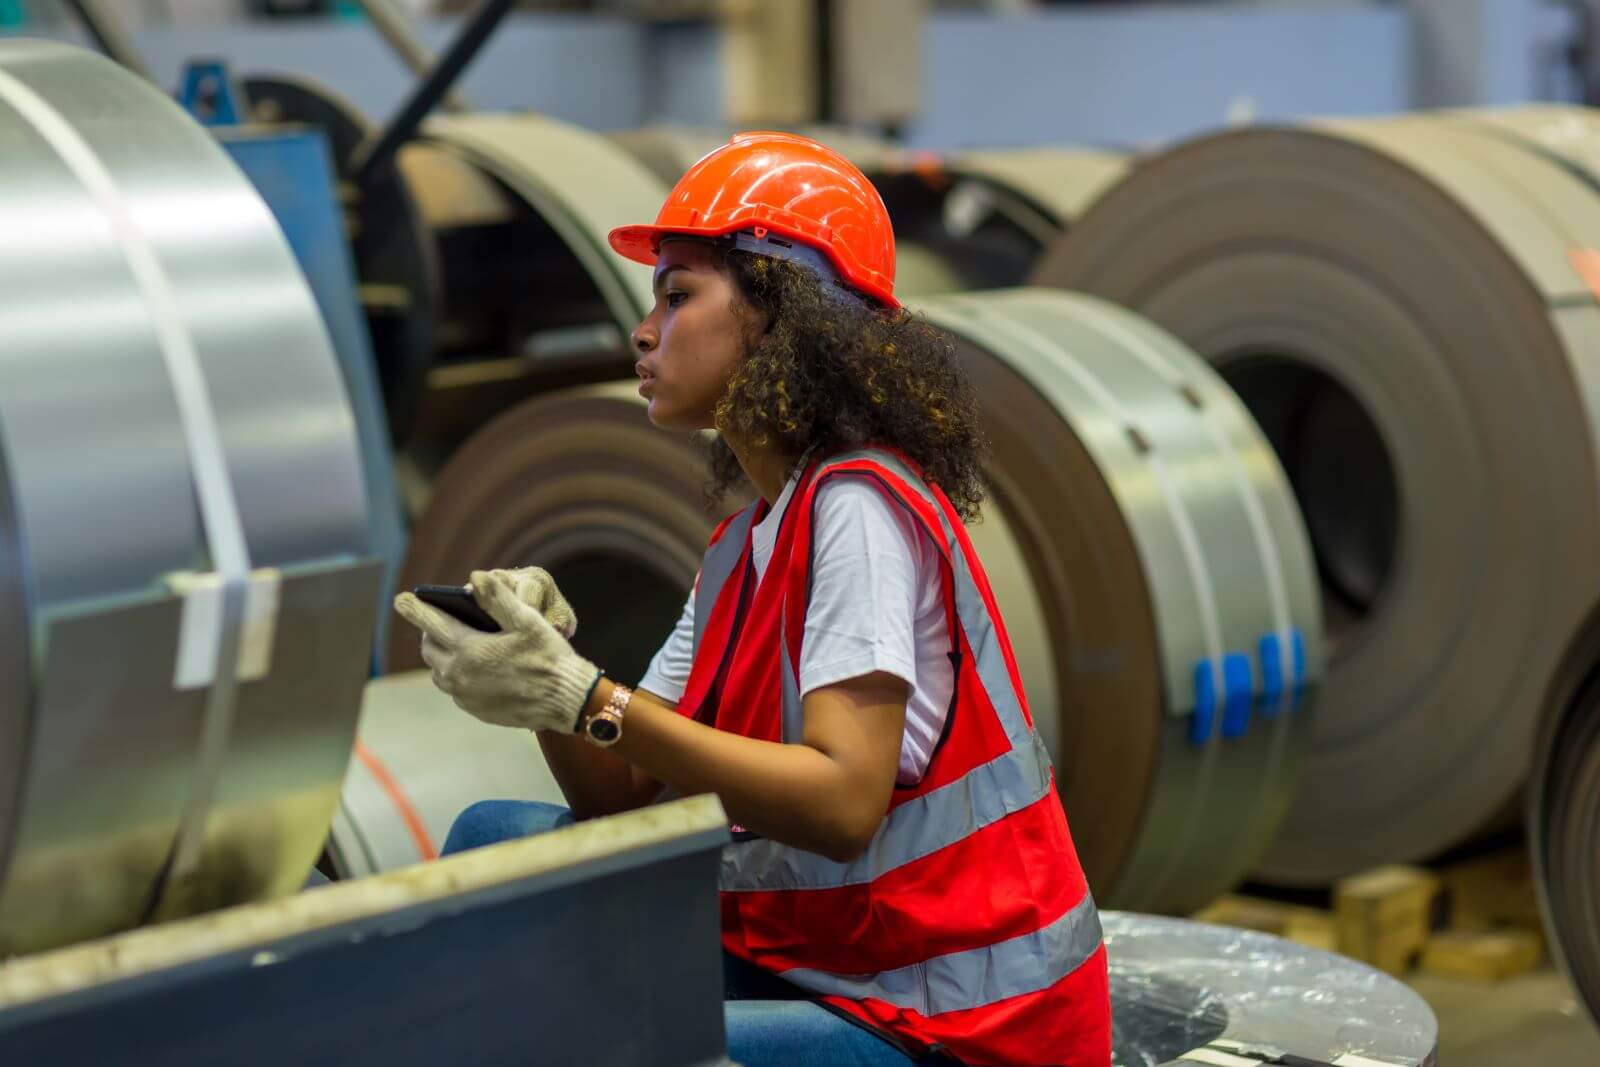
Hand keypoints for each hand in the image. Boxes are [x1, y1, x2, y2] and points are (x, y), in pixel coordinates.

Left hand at [393, 569, 601, 732]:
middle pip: (430, 649)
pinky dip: (457, 675)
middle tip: (436, 620)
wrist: (566, 700)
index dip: (415, 608)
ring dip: (441, 655)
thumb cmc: (548, 657)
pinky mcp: (476, 709)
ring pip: (439, 672)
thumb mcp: (527, 620)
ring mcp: (466, 695)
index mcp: (469, 649)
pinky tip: (474, 668)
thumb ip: (497, 598)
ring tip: (454, 643)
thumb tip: (475, 576)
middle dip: (429, 632)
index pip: (432, 623)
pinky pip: (456, 689)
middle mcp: (460, 675)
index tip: (399, 599)